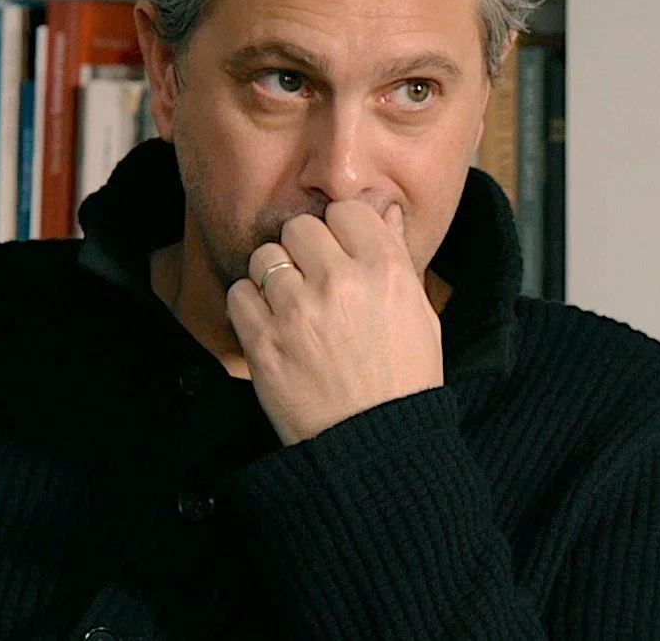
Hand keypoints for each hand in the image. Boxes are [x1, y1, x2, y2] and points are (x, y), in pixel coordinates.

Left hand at [227, 200, 443, 445]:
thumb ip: (398, 257)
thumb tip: (386, 212)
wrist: (375, 449)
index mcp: (387, 271)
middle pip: (301, 227)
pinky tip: (272, 325)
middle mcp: (342, 283)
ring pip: (266, 257)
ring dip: (275, 277)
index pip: (347, 210)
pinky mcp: (264, 342)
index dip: (342, 229)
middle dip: (304, 249)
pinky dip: (250, 305)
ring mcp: (298, 312)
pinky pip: (239, 293)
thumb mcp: (420, 315)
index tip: (340, 252)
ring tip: (292, 307)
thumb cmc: (403, 381)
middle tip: (313, 280)